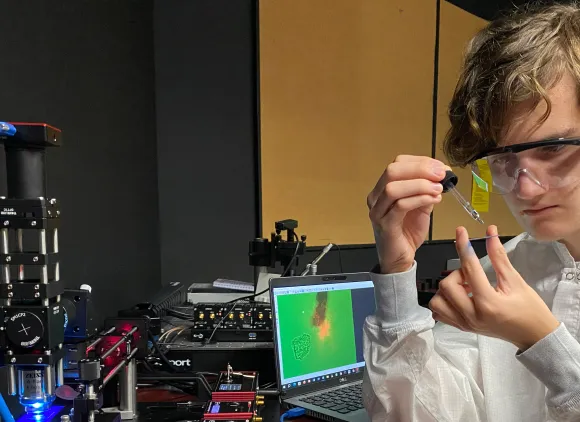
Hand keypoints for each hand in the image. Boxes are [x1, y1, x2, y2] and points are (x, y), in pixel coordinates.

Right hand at [367, 155, 448, 273]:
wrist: (399, 259)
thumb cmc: (407, 232)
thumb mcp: (421, 206)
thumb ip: (427, 189)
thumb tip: (443, 173)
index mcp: (383, 188)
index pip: (397, 164)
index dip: (420, 162)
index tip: (441, 167)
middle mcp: (376, 197)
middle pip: (392, 171)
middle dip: (419, 169)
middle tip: (440, 174)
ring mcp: (378, 211)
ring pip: (393, 188)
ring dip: (420, 184)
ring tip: (438, 189)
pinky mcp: (385, 225)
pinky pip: (400, 206)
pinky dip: (419, 199)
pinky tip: (434, 199)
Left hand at [429, 225, 558, 350]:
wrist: (534, 336)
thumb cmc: (530, 309)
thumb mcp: (516, 281)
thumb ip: (499, 257)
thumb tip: (490, 233)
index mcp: (488, 303)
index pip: (469, 269)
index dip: (464, 246)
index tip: (461, 231)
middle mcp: (472, 315)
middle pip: (446, 285)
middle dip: (457, 273)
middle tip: (472, 274)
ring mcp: (465, 324)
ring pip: (438, 300)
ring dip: (447, 289)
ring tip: (465, 287)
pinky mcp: (462, 328)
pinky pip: (439, 313)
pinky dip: (444, 301)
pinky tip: (459, 297)